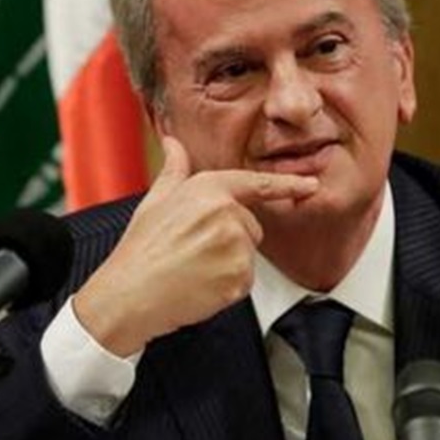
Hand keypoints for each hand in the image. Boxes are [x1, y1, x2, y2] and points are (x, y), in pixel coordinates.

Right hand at [72, 136, 318, 355]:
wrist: (128, 295)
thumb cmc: (140, 250)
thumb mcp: (155, 201)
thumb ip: (174, 170)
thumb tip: (174, 144)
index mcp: (209, 190)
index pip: (257, 184)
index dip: (287, 184)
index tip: (310, 185)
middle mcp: (227, 213)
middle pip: (251, 226)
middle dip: (230, 238)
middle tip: (192, 250)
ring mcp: (235, 246)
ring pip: (248, 254)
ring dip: (228, 263)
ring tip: (192, 267)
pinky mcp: (238, 277)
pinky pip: (244, 280)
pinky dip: (226, 286)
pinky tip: (199, 285)